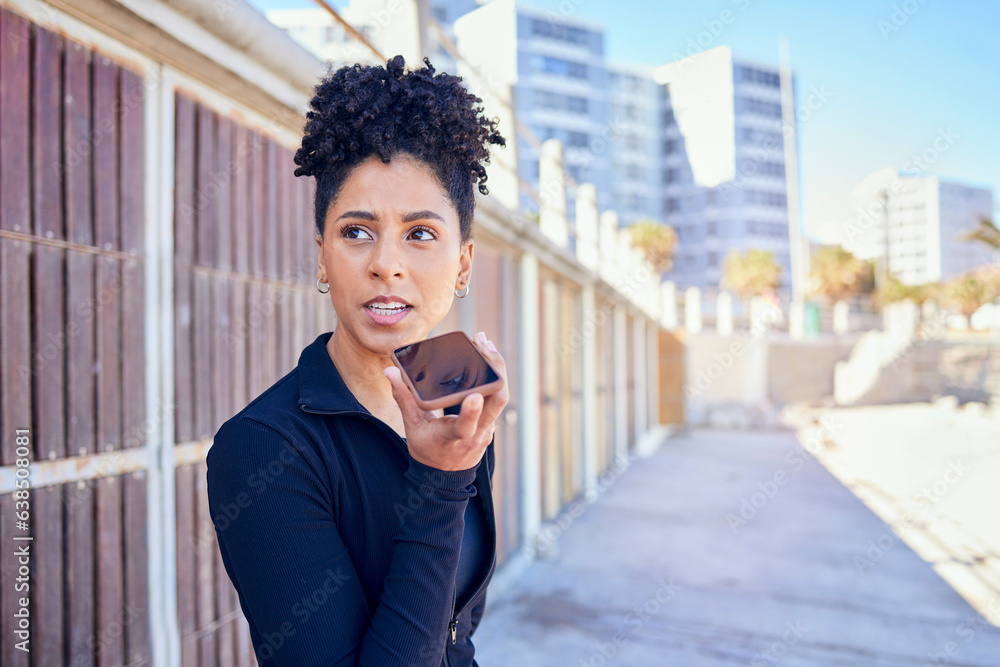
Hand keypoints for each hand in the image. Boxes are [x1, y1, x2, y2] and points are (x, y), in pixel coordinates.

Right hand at [383, 331, 508, 470]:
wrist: (444, 477)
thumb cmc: (427, 451)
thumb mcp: (412, 427)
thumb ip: (403, 398)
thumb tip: (390, 372)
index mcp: (454, 437)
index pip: (466, 426)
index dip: (472, 412)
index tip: (474, 395)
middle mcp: (477, 434)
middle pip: (497, 401)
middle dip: (494, 369)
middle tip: (482, 344)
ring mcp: (488, 430)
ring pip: (501, 397)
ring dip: (496, 369)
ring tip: (484, 344)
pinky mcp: (491, 424)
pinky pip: (497, 399)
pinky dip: (493, 378)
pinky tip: (485, 359)